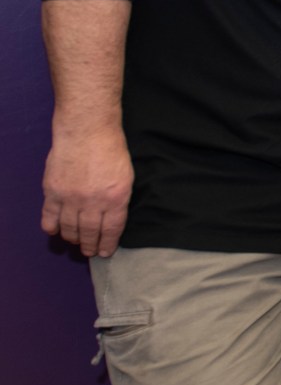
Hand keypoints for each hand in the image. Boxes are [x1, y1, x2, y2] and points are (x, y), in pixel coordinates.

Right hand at [43, 122, 133, 256]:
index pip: (111, 230)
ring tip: (75, 243)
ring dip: (72, 238)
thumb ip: (118, 199)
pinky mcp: (53, 191)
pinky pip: (50, 216)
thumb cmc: (111, 150)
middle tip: (89, 252)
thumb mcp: (126, 177)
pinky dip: (51, 227)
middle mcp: (93, 202)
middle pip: (90, 232)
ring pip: (69, 228)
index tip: (105, 253)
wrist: (87, 131)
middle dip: (90, 245)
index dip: (107, 244)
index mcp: (116, 198)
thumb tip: (111, 218)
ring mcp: (71, 198)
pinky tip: (54, 232)